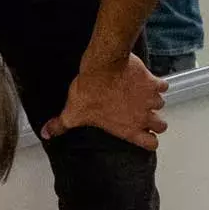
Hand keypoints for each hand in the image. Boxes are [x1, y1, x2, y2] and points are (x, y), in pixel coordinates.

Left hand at [40, 53, 168, 149]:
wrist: (103, 65)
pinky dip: (157, 84)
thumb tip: (45, 134)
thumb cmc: (89, 91)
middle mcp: (143, 116)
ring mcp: (150, 98)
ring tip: (142, 96)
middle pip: (162, 126)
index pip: (151, 144)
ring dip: (153, 101)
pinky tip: (148, 80)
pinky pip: (163, 85)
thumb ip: (61, 126)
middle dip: (155, 121)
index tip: (144, 134)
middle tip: (143, 114)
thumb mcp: (73, 112)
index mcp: (129, 129)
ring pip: (161, 104)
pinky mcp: (152, 81)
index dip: (149, 140)